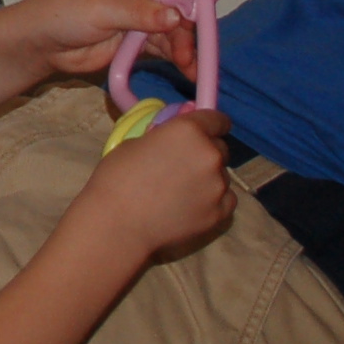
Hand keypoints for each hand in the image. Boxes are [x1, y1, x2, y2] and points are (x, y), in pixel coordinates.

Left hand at [0, 0, 197, 79]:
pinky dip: (177, 56)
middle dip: (188, 29)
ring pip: (174, 29)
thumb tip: (178, 15)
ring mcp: (139, 15)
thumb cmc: (60, 14)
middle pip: (178, 6)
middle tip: (192, 54)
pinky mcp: (137, 38)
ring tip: (191, 69)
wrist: (39, 44)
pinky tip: (187, 70)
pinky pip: (164, 45)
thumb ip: (141, 13)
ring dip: (185, 47)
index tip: (203, 19)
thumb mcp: (101, 9)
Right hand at [82, 108, 235, 260]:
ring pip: (221, 175)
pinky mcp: (222, 213)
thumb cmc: (117, 177)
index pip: (217, 119)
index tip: (203, 131)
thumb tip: (177, 136)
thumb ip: (164, 137)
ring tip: (181, 191)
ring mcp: (220, 186)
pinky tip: (190, 206)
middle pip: (220, 148)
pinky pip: (225, 198)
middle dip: (205, 152)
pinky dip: (212, 199)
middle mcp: (211, 155)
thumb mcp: (135, 143)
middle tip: (183, 164)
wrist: (120, 224)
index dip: (210, 124)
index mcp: (188, 131)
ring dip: (207, 177)